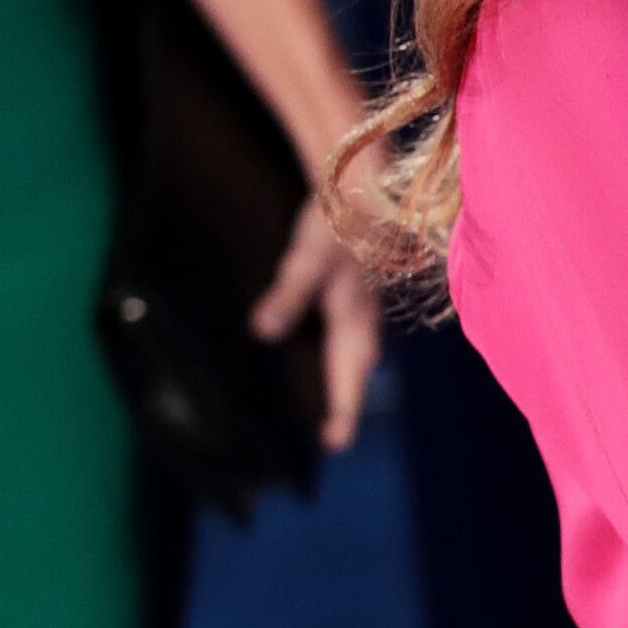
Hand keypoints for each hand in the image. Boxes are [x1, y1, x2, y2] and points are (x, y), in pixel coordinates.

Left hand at [252, 198, 384, 450]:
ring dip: (344, 378)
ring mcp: (362, 303)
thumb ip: (288, 294)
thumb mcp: (309, 258)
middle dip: (346, 401)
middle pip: (355, 369)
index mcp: (355, 317)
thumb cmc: (336, 222)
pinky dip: (339, 351)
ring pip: (355, 351)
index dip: (343, 409)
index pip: (348, 375)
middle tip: (335, 437)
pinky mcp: (355, 289)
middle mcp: (363, 316)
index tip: (335, 444)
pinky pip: (349, 332)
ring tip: (331, 402)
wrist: (362, 183)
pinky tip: (322, 350)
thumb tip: (264, 333)